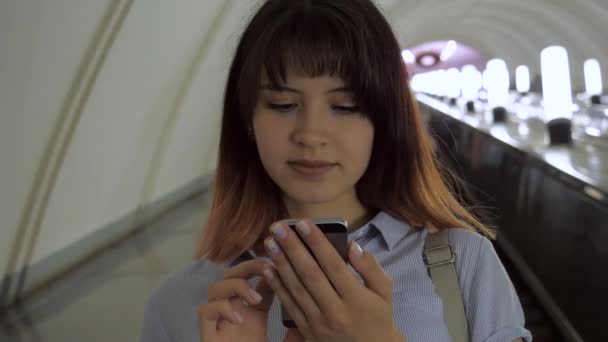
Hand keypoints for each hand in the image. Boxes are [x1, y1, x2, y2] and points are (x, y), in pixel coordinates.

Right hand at [198, 259, 274, 341]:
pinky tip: (238, 319)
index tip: (275, 264)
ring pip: (215, 288)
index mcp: (247, 308)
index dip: (259, 266)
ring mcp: (217, 320)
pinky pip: (205, 310)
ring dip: (236, 286)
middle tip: (268, 270)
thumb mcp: (270, 324)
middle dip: (248, 266)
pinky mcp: (207, 334)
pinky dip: (222, 308)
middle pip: (229, 275)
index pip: (248, 277)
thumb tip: (279, 280)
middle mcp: (230, 309)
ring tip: (256, 300)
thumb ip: (273, 305)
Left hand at [262, 220, 405, 341]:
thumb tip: (352, 246)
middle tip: (278, 227)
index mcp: (356, 299)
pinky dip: (277, 287)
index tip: (303, 223)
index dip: (317, 243)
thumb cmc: (378, 316)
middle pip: (310, 274)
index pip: (333, 265)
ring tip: (269, 242)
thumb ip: (370, 267)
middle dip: (292, 248)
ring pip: (296, 288)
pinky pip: (289, 305)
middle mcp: (335, 311)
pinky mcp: (306, 330)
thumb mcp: (384, 291)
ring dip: (280, 263)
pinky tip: (268, 269)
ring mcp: (318, 322)